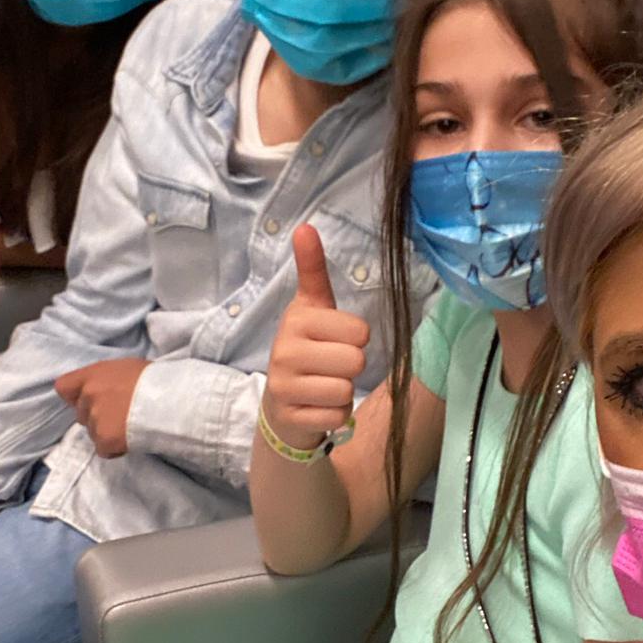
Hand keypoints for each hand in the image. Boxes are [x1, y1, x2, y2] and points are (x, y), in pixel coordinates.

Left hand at [55, 357, 149, 456]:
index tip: (91, 400)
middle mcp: (88, 396)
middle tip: (121, 415)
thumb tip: (101, 390)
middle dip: (97, 417)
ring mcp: (95, 419)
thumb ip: (105, 379)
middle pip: (81, 414)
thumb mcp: (125, 368)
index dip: (75, 396)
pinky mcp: (105, 440)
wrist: (171, 400)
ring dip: (107, 433)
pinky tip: (131, 438)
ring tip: (131, 426)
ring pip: (93, 432)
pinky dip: (115, 448)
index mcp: (93, 375)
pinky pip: (103, 449)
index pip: (64, 387)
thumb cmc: (154, 380)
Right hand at [262, 224, 368, 452]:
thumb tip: (305, 226)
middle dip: (350, 367)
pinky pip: (337, 415)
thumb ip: (312, 269)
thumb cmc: (307, 347)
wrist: (282, 401)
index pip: (360, 332)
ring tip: (323, 385)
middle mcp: (285, 350)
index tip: (335, 339)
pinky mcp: (290, 415)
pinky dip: (334, 414)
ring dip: (343, 392)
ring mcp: (284, 385)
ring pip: (346, 390)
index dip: (356, 339)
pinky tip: (317, 405)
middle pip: (356, 362)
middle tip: (329, 365)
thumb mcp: (312, 307)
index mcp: (297, 319)